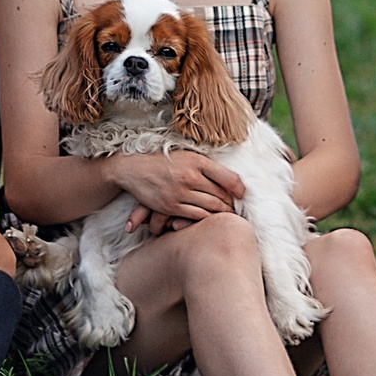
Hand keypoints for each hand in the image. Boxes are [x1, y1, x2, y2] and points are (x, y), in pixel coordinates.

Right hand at [107, 151, 245, 223]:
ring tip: (226, 216)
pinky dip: (205, 219)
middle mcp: (191, 176)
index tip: (242, 194)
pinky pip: (196, 216)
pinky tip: (209, 220)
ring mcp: (180, 192)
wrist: (134, 168)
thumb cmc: (164, 161)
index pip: (229, 178)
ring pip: (211, 207)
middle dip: (231, 204)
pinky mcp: (170, 206)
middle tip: (236, 209)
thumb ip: (207, 166)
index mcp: (198, 161)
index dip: (240, 189)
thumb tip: (231, 180)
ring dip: (221, 214)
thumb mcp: (187, 156)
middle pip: (221, 195)